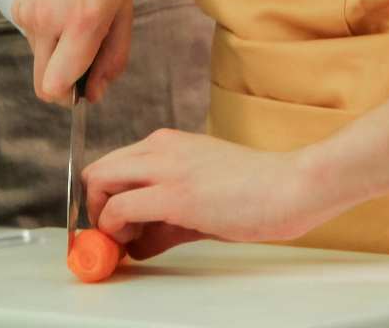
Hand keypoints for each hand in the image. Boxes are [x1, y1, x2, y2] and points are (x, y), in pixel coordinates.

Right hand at [13, 0, 136, 104]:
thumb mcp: (125, 8)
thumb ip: (112, 58)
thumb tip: (93, 95)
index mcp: (82, 20)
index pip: (57, 87)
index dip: (73, 95)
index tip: (87, 85)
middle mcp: (48, 19)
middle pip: (43, 84)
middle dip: (64, 82)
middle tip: (88, 55)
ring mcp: (27, 11)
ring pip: (40, 60)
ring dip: (59, 53)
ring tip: (78, 15)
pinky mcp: (16, 5)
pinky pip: (34, 39)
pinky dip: (49, 34)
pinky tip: (63, 3)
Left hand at [84, 129, 338, 259]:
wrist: (293, 186)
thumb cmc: (258, 191)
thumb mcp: (201, 201)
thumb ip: (165, 222)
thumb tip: (138, 244)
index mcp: (167, 144)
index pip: (112, 165)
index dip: (104, 200)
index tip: (113, 227)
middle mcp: (160, 147)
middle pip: (97, 171)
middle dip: (95, 208)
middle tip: (112, 237)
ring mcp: (165, 168)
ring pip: (99, 182)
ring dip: (102, 218)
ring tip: (126, 241)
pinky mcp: (174, 194)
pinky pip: (119, 208)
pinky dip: (114, 229)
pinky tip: (135, 244)